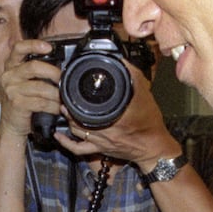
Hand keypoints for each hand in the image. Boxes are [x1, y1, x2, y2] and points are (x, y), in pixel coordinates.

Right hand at [0, 39, 63, 137]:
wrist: (11, 123)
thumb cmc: (22, 100)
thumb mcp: (25, 82)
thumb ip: (37, 71)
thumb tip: (61, 66)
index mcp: (12, 66)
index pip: (19, 48)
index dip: (34, 45)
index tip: (49, 47)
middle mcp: (9, 76)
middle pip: (34, 67)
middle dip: (54, 72)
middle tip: (64, 79)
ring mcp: (11, 90)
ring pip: (41, 87)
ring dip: (57, 94)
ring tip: (63, 98)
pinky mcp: (17, 104)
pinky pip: (41, 102)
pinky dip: (53, 106)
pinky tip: (58, 108)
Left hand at [53, 69, 174, 168]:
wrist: (154, 147)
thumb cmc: (150, 122)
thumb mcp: (144, 94)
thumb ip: (132, 76)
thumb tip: (120, 61)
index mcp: (114, 115)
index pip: (86, 105)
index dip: (75, 96)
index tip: (70, 87)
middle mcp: (105, 130)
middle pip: (77, 118)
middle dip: (69, 107)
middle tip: (64, 97)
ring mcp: (100, 141)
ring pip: (75, 131)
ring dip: (68, 120)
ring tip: (64, 109)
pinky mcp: (100, 150)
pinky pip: (78, 149)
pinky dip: (65, 143)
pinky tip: (58, 135)